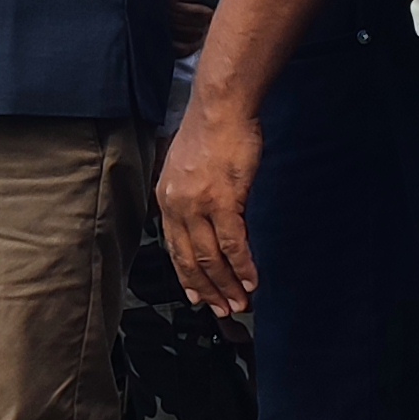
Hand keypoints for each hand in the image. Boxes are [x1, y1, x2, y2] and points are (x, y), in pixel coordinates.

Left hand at [158, 107, 263, 316]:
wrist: (221, 109)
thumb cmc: (212, 133)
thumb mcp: (189, 169)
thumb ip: (194, 197)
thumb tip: (208, 221)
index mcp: (167, 199)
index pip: (174, 248)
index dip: (187, 276)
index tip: (198, 297)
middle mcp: (177, 205)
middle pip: (190, 259)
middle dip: (208, 289)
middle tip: (224, 311)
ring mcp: (198, 204)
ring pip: (211, 256)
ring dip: (227, 284)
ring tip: (241, 303)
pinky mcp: (223, 199)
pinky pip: (232, 243)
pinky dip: (242, 265)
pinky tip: (251, 281)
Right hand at [166, 0, 213, 59]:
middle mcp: (163, 5)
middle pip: (200, 13)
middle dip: (210, 9)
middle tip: (214, 5)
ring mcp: (160, 26)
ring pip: (194, 31)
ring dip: (203, 27)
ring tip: (206, 20)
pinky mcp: (158, 42)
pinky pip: (183, 48)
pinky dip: (192, 44)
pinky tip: (195, 35)